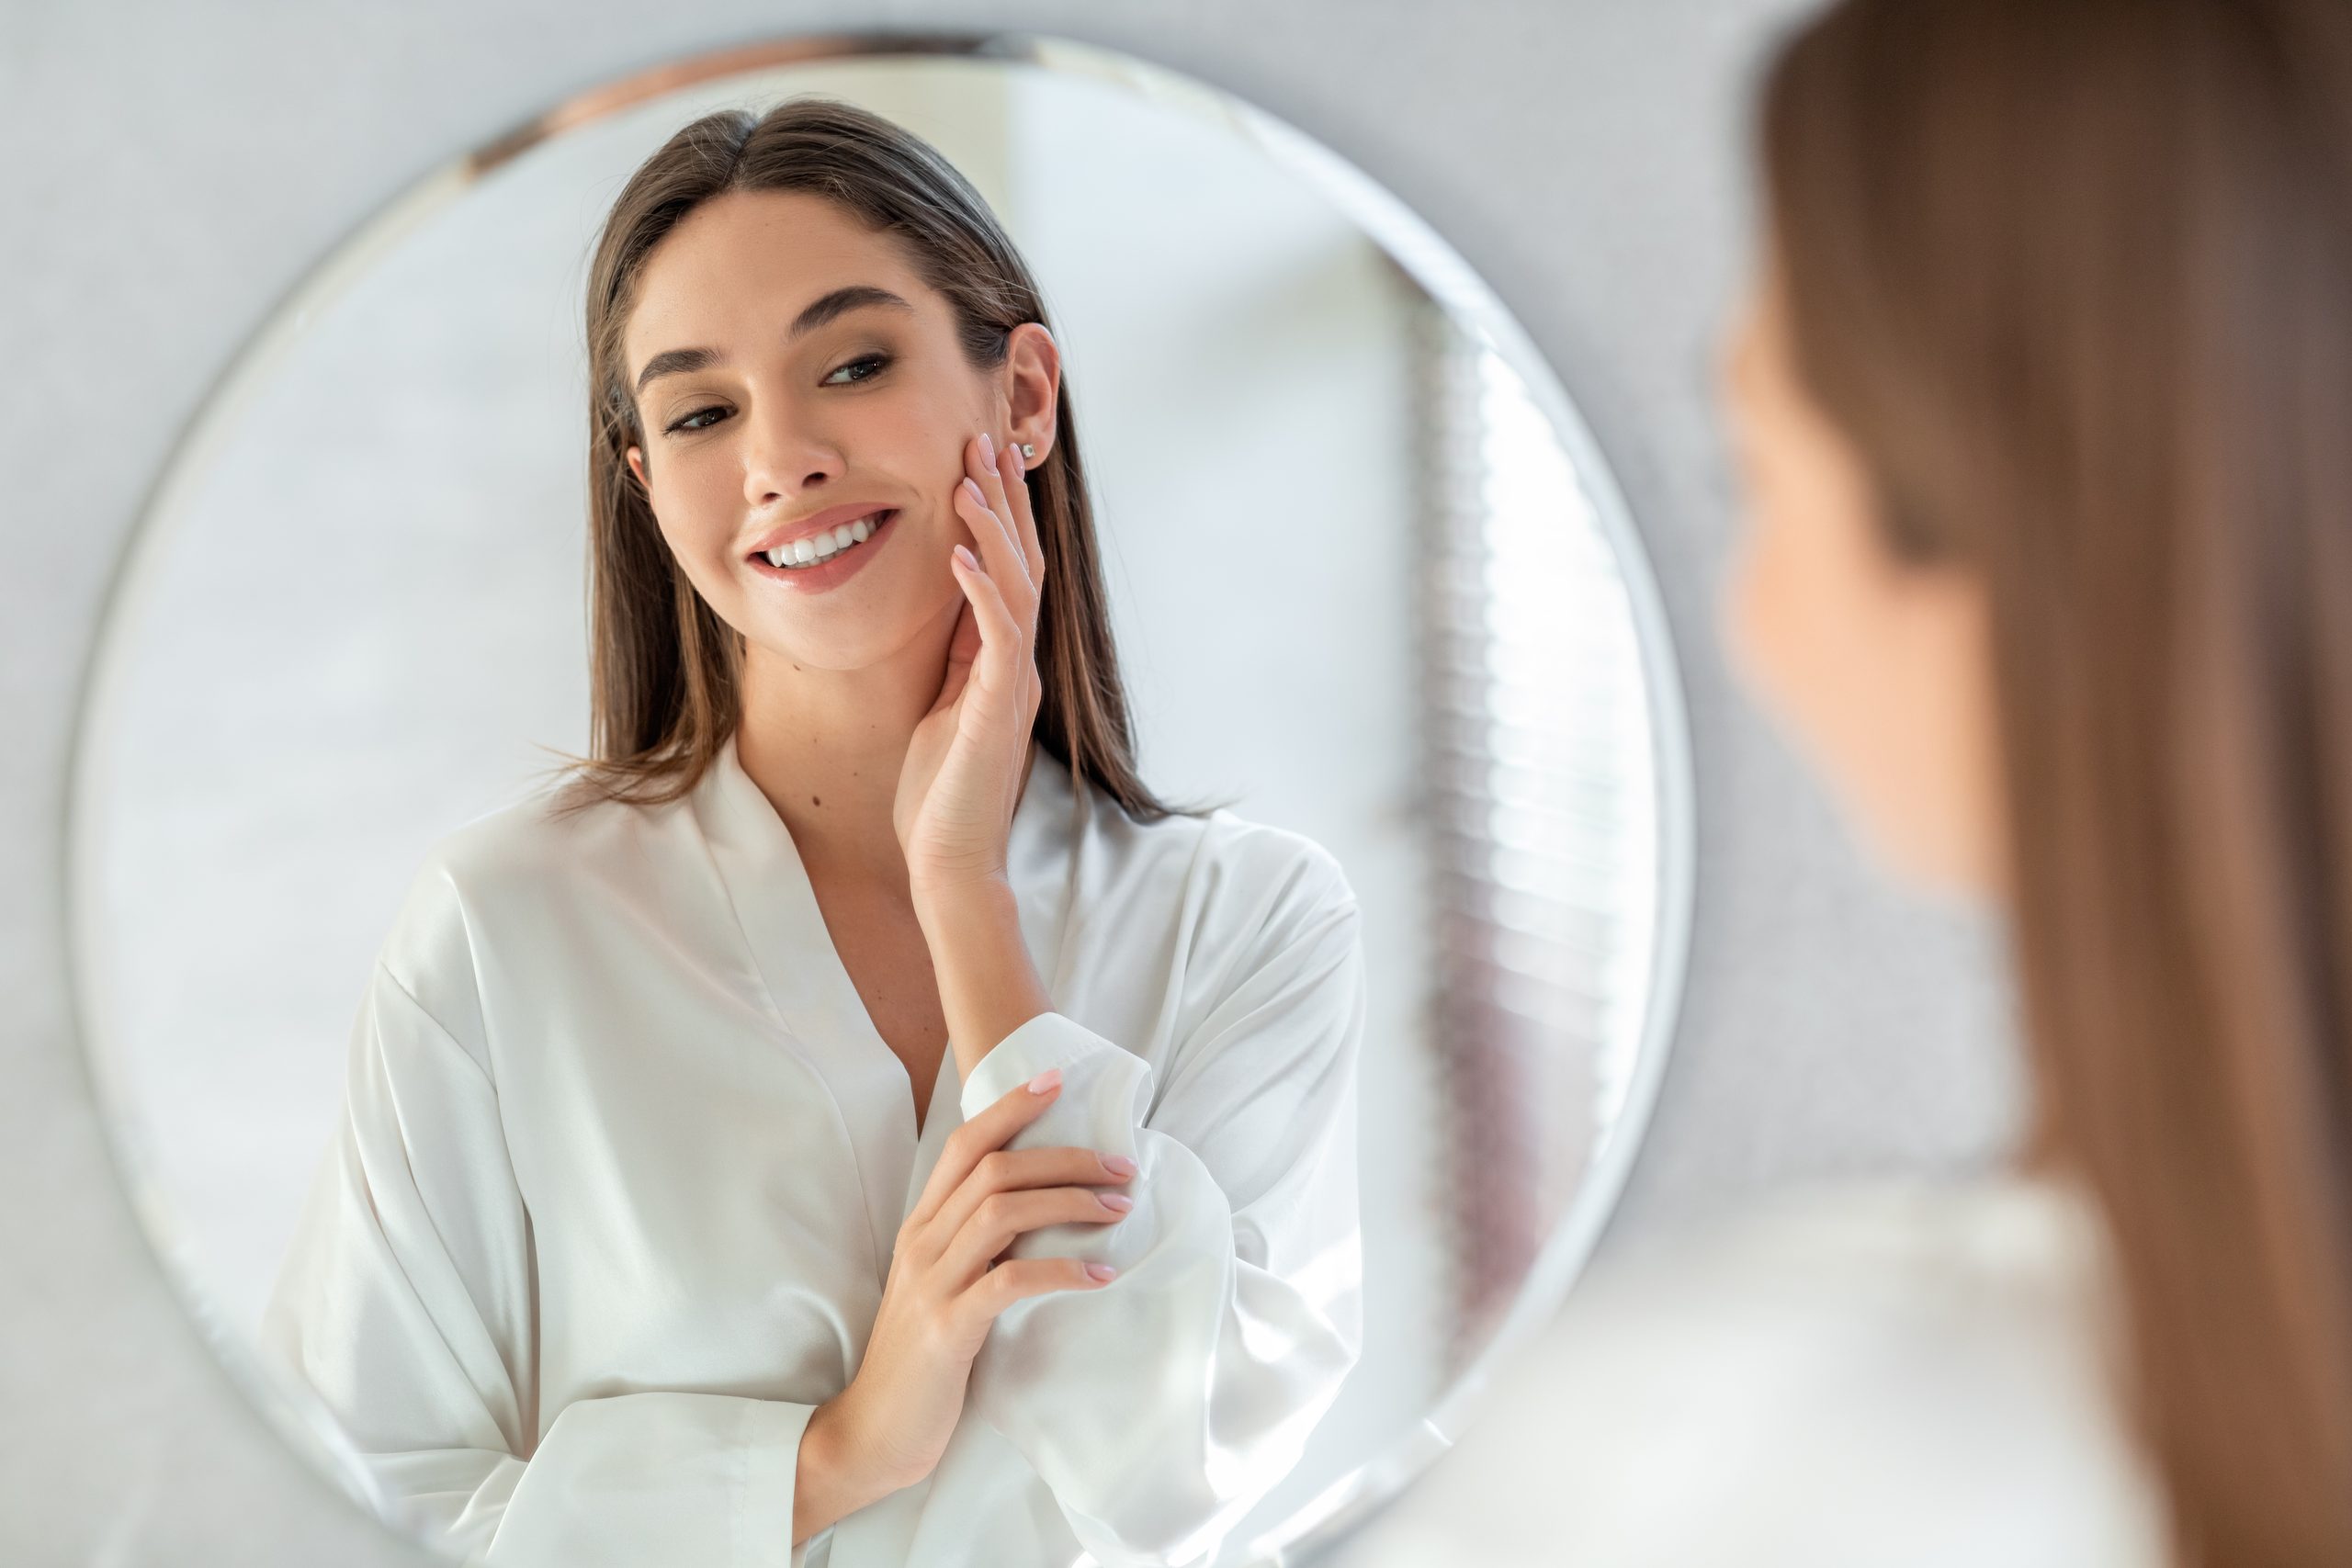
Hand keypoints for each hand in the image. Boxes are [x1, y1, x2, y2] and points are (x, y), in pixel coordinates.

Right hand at [794, 1068, 1133, 1535]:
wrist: (876, 1431)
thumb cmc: (922, 1358)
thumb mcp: (943, 1285)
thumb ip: (976, 1245)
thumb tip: (1040, 1207)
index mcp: (921, 1227)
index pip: (962, 1145)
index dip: (1010, 1108)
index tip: (1056, 1081)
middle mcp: (922, 1243)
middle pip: (994, 1170)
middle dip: (1064, 1157)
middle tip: (1122, 1166)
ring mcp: (932, 1284)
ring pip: (1003, 1212)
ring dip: (1070, 1202)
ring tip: (1119, 1208)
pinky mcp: (949, 1329)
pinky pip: (1010, 1281)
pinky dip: (1062, 1269)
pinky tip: (1101, 1272)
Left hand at [893, 431, 1046, 900]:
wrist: (949, 862)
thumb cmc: (937, 795)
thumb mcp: (939, 709)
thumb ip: (953, 660)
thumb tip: (947, 607)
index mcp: (1000, 663)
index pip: (1008, 572)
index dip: (999, 515)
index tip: (980, 461)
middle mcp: (1016, 665)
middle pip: (1021, 564)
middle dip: (1003, 501)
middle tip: (985, 440)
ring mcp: (1013, 684)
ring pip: (1016, 587)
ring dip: (993, 529)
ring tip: (970, 478)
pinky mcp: (998, 708)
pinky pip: (996, 635)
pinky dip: (978, 589)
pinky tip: (956, 552)